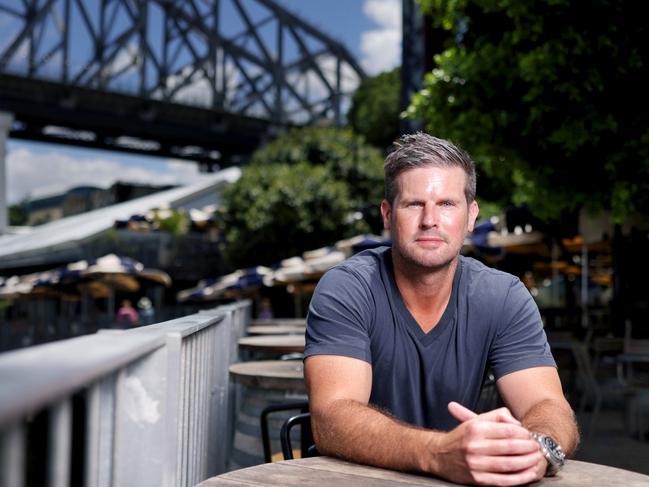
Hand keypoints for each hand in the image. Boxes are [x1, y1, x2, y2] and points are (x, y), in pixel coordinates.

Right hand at [425, 402, 545, 485]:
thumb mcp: (475, 421)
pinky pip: (504, 480)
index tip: (530, 435)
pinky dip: (520, 478)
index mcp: (476, 429)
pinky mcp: (478, 479)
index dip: (524, 434)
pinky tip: (530, 473)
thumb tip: (517, 424)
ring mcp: (476, 464)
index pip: (507, 431)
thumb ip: (497, 416)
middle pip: (511, 447)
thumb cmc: (461, 437)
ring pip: (510, 464)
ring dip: (528, 462)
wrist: (438, 455)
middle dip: (529, 447)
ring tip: (537, 458)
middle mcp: (475, 446)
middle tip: (538, 447)